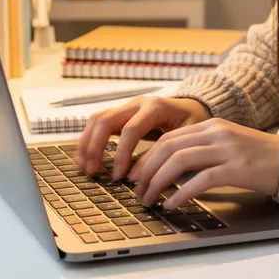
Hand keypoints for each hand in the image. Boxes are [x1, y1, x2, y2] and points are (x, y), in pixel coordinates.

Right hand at [77, 95, 211, 176]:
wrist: (194, 107)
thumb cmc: (193, 123)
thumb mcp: (188, 137)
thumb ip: (168, 152)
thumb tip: (144, 176)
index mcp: (156, 107)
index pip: (131, 129)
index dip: (122, 153)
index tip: (118, 176)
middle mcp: (138, 102)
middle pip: (106, 120)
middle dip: (95, 147)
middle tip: (92, 172)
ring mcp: (127, 105)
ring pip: (97, 119)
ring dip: (87, 143)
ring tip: (84, 167)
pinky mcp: (121, 112)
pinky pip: (98, 122)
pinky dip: (88, 139)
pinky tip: (85, 158)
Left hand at [128, 117, 278, 207]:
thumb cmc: (259, 158)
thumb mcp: (227, 145)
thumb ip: (201, 150)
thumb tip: (169, 171)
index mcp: (211, 125)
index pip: (168, 138)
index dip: (146, 158)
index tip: (135, 176)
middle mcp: (217, 133)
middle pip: (168, 147)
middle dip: (146, 170)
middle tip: (136, 191)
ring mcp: (227, 149)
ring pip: (179, 161)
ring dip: (157, 182)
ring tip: (149, 199)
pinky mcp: (237, 168)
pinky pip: (200, 180)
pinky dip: (181, 193)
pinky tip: (172, 204)